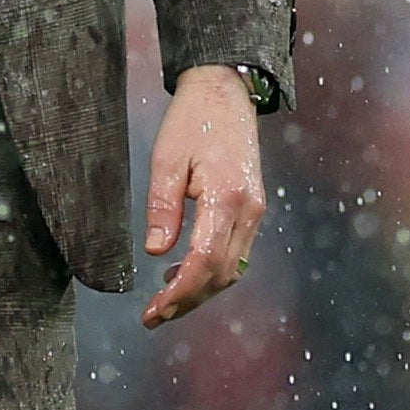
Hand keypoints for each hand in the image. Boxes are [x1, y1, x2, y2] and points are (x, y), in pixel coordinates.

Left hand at [140, 64, 265, 327]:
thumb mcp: (166, 158)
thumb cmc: (192, 121)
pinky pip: (235, 253)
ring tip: (164, 301)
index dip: (181, 292)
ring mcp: (255, 212)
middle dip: (188, 300)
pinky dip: (210, 271)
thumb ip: (162, 206)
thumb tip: (155, 251)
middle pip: (221, 274)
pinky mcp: (252, 209)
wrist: (226, 93)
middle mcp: (248, 211)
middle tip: (154, 316)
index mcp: (226, 197)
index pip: (205, 261)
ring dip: (200, 290)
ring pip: (231, 268)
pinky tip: (182, 273)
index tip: (155, 309)